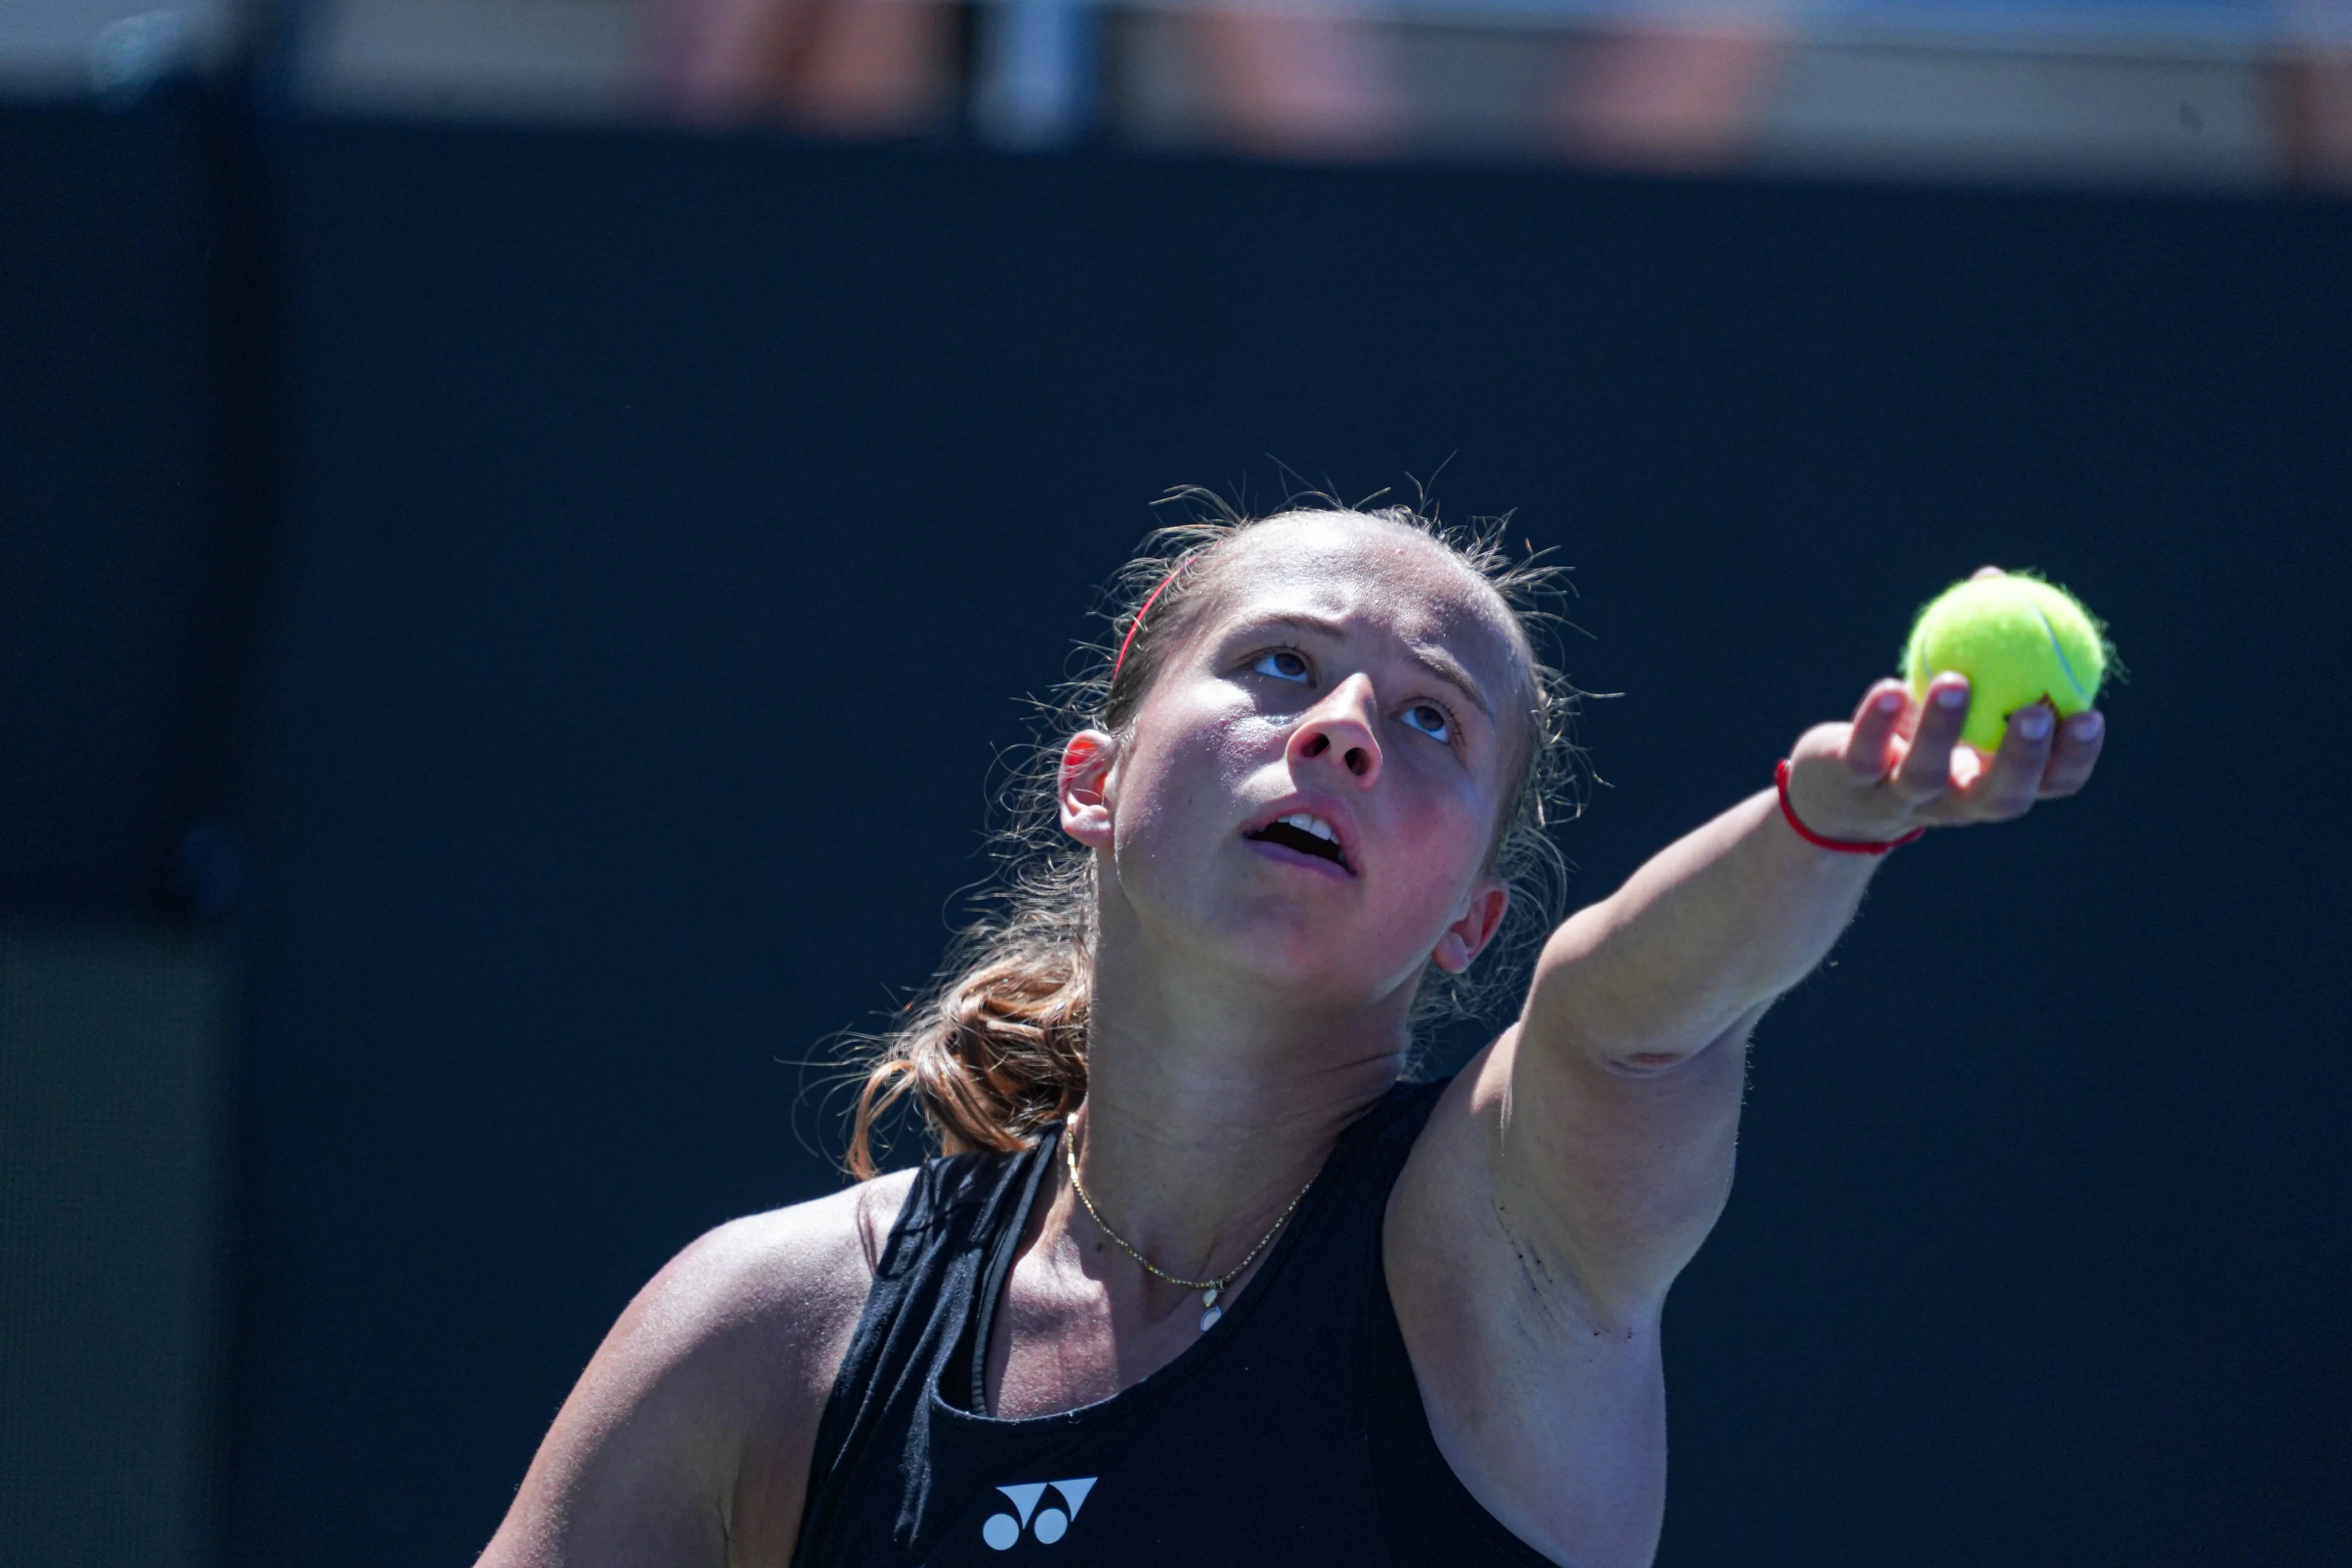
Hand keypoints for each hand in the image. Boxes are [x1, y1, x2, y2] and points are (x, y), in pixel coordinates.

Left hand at [1782, 572, 2105, 842]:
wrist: (1832, 793)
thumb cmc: (1907, 736)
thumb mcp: (1949, 698)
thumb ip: (1979, 650)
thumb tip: (1994, 577)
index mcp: (1991, 784)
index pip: (2049, 784)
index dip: (2074, 758)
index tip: (2091, 715)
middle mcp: (1952, 804)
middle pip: (2000, 798)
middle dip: (2023, 759)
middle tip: (2036, 712)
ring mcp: (1899, 800)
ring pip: (1924, 776)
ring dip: (1942, 728)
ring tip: (1954, 680)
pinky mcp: (1850, 786)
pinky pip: (1864, 755)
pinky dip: (1877, 723)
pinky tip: (1888, 686)